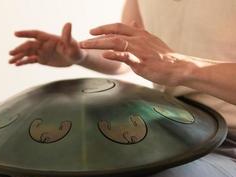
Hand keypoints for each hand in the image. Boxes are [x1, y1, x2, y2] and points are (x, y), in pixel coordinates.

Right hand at [9, 23, 84, 66]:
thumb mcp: (73, 44)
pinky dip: (23, 62)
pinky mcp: (42, 59)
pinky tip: (17, 65)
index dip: (26, 33)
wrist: (76, 58)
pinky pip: (31, 60)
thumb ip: (68, 36)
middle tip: (11, 53)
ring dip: (19, 56)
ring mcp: (42, 52)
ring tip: (10, 61)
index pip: (36, 34)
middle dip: (20, 49)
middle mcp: (43, 44)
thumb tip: (68, 24)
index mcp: (49, 39)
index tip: (16, 34)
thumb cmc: (76, 50)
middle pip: (29, 45)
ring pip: (28, 53)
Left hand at [80, 23, 195, 85]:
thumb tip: (133, 24)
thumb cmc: (164, 57)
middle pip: (113, 33)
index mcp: (140, 34)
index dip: (104, 28)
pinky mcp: (142, 62)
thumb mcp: (152, 40)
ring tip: (86, 45)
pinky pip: (126, 56)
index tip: (92, 31)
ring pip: (115, 42)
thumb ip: (140, 33)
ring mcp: (139, 50)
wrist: (179, 67)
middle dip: (96, 37)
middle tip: (83, 41)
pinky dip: (115, 55)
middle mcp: (138, 39)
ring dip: (98, 43)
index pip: (118, 27)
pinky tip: (105, 55)